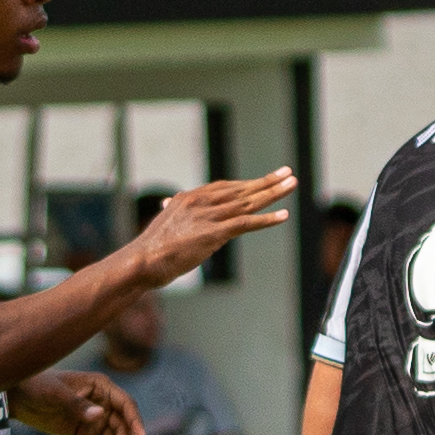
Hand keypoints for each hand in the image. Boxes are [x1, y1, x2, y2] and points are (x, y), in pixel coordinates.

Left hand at [21, 370, 139, 434]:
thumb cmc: (36, 386)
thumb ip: (77, 405)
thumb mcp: (55, 394)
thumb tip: (100, 415)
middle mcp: (103, 403)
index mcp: (101, 386)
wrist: (17, 397)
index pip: (126, 405)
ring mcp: (95, 419)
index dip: (136, 422)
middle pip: (122, 428)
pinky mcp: (85, 434)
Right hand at [124, 170, 298, 287]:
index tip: (262, 180)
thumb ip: (172, 213)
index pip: (224, 187)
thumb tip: (169, 205)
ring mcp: (208, 216)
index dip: (246, 184)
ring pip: (248, 202)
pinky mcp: (214, 233)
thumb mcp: (164, 224)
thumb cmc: (151, 249)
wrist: (142, 261)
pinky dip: (267, 219)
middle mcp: (200, 202)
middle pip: (241, 189)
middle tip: (287, 173)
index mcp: (188, 198)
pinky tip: (283, 215)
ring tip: (292, 184)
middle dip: (266, 181)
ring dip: (273, 193)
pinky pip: (246, 223)